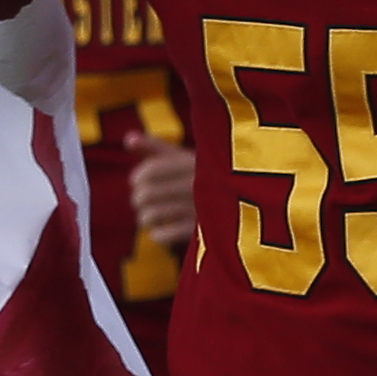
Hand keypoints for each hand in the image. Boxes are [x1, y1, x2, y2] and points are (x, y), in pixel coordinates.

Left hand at [129, 141, 198, 257]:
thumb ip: (156, 147)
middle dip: (139, 199)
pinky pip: (161, 236)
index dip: (137, 178)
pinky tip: (165, 229)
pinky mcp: (200, 233)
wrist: (248, 199)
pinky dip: (158, 234)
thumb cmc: (206, 177)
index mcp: (192, 163)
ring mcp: (198, 210)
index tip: (139, 181)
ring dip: (146, 217)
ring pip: (149, 216)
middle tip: (143, 201)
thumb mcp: (186, 156)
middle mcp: (196, 185)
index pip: (149, 171)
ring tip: (153, 215)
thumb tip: (128, 139)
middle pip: (145, 195)